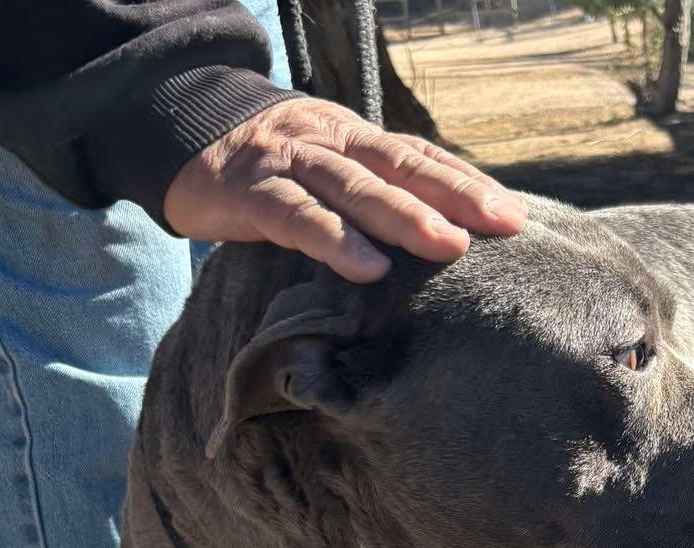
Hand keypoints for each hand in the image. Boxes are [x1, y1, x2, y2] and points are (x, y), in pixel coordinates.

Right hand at [163, 97, 524, 281]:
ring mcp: (292, 162)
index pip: (422, 157)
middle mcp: (332, 140)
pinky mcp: (252, 191)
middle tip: (500, 226)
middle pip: (402, 166)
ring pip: (356, 186)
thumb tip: (441, 241)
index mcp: (356, 138)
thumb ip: (374, 193)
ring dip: (405, 217)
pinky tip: (367, 268)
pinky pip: (297, 217)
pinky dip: (334, 240)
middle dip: (456, 197)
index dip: (467, 183)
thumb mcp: (328, 170)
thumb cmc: (271, 168)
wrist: (179, 134)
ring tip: (447, 246)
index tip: (513, 216)